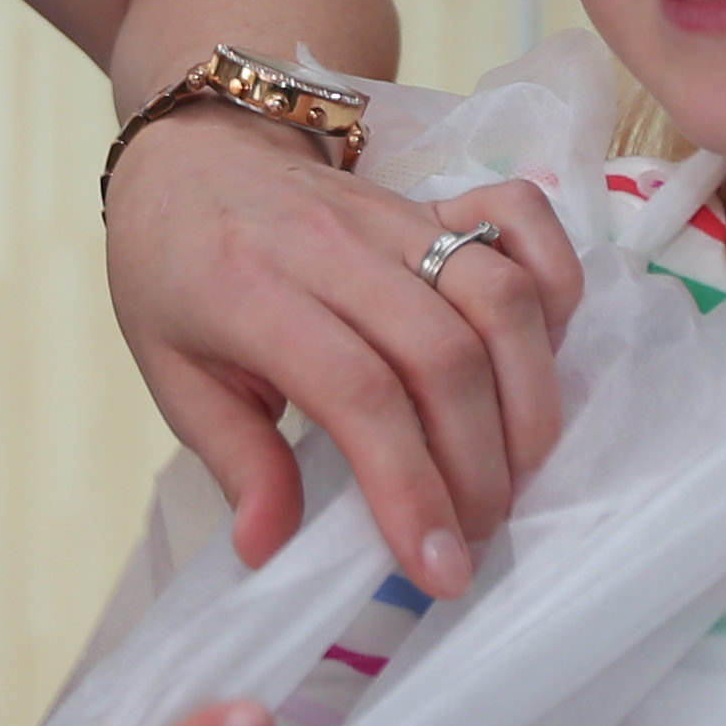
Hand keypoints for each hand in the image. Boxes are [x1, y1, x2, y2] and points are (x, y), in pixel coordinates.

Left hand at [104, 114, 581, 597]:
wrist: (190, 156)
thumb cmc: (176, 274)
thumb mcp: (170, 373)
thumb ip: (232, 458)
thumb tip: (268, 549)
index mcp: (252, 293)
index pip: (358, 393)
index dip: (409, 487)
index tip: (436, 568)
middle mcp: (334, 246)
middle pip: (444, 356)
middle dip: (478, 467)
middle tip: (476, 535)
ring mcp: (393, 215)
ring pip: (499, 296)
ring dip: (527, 400)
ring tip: (515, 475)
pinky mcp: (434, 198)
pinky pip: (522, 220)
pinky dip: (555, 285)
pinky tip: (540, 361)